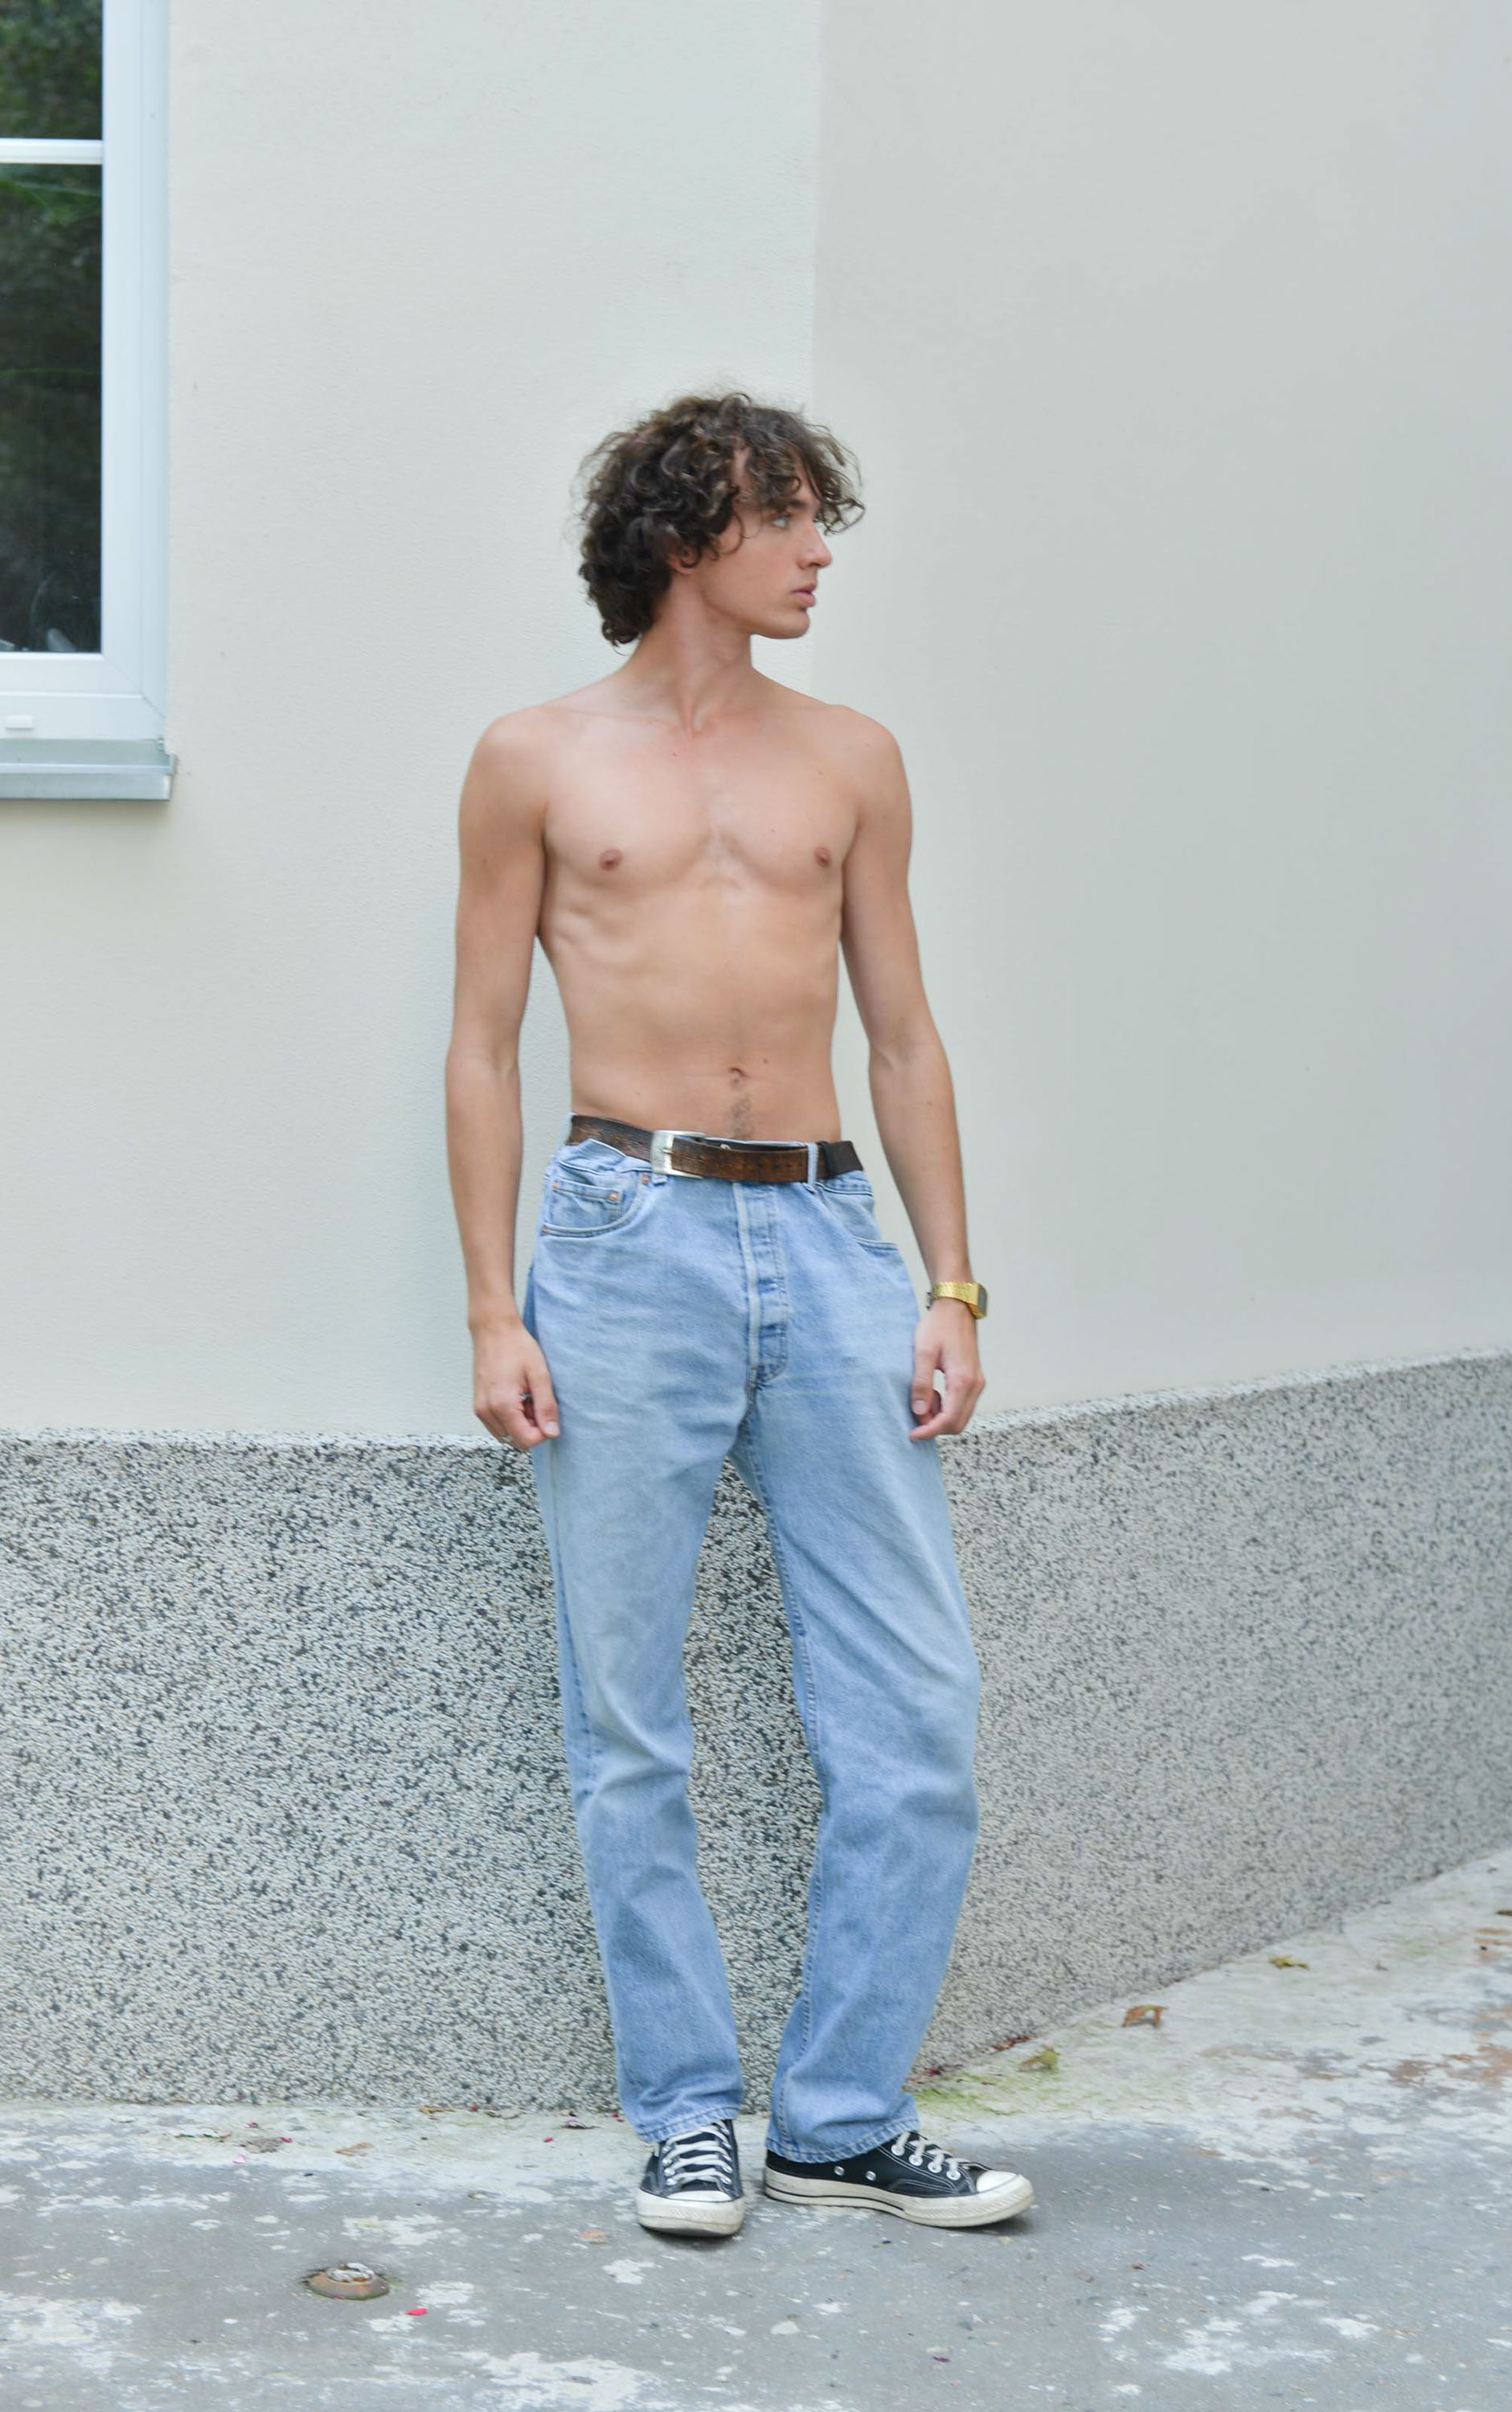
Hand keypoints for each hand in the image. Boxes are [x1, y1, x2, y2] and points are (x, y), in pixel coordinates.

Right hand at [472, 1318, 559, 1449]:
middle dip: (531, 1427)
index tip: (546, 1412)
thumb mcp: (539, 1376)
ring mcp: (480, 1409)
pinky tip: (516, 1397)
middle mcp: (486, 1411)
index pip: (526, 1440)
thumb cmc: (516, 1347)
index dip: (542, 1432)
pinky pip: (497, 1424)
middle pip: (515, 1440)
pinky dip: (509, 1418)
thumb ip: (546, 1407)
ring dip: (520, 1423)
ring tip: (526, 1397)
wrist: (494, 1330)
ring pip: (506, 1434)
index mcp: (502, 1405)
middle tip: (536, 1401)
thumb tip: (552, 1433)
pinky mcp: (478, 1405)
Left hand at [909, 1299, 986, 1438]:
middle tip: (915, 1417)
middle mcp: (975, 1385)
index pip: (949, 1420)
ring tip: (923, 1400)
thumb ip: (921, 1383)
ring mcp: (977, 1383)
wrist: (956, 1308)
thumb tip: (919, 1412)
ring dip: (940, 1417)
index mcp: (962, 1380)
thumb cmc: (938, 1327)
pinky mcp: (974, 1380)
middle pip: (957, 1423)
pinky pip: (962, 1405)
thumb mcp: (923, 1353)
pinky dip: (947, 1408)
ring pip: (960, 1416)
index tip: (912, 1435)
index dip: (929, 1431)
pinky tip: (933, 1394)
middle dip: (935, 1427)